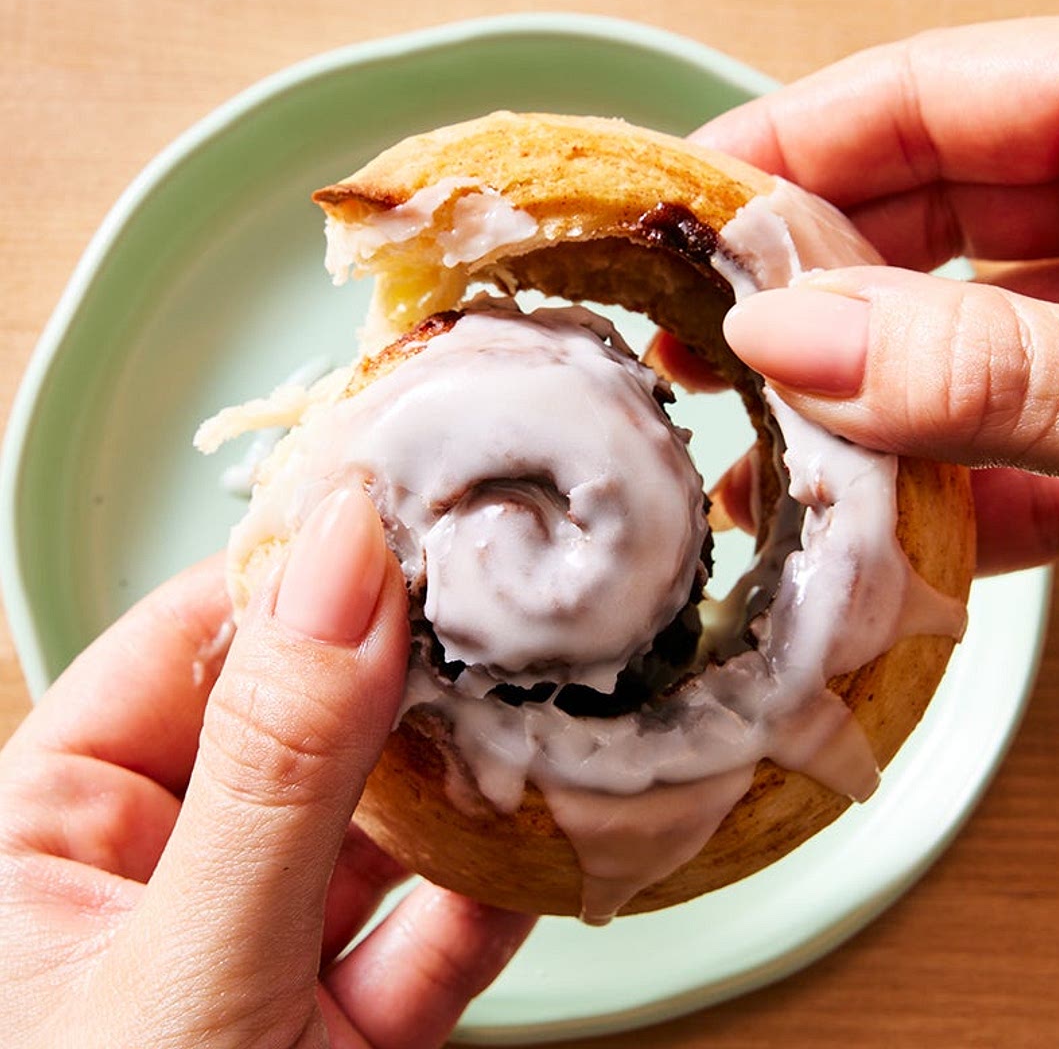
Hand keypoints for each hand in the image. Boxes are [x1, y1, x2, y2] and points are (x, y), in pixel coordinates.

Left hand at [0, 487, 533, 1047]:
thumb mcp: (192, 962)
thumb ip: (276, 768)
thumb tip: (343, 564)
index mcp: (53, 838)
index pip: (183, 648)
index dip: (298, 578)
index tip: (404, 522)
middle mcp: (154, 882)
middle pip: (298, 729)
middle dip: (404, 679)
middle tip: (499, 613)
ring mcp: (253, 953)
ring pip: (373, 830)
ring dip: (464, 784)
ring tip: (541, 709)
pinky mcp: (339, 1027)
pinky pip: (426, 933)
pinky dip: (490, 892)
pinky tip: (542, 841)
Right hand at [680, 16, 1058, 571]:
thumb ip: (987, 361)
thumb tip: (787, 340)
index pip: (923, 97)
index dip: (784, 149)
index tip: (673, 221)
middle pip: (920, 225)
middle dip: (798, 301)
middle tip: (691, 358)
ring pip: (957, 351)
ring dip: (858, 423)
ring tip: (756, 479)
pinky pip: (1022, 456)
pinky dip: (950, 506)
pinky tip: (871, 546)